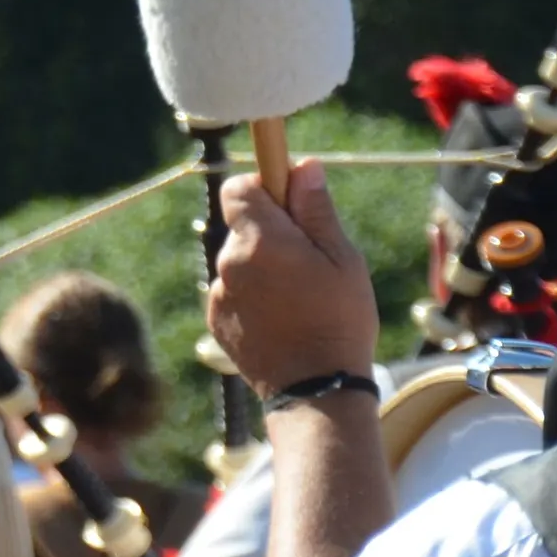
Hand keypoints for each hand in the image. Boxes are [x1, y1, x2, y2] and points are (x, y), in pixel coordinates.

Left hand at [209, 161, 382, 399]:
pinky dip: (252, 294)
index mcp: (259, 241)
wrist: (317, 389)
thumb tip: (302, 166)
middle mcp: (228, 264)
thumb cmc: (339, 319)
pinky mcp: (215, 320)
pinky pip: (232, 291)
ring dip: (262, 266)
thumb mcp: (342, 258)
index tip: (289, 201)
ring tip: (299, 296)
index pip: (238, 187)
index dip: (263, 186)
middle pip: (242, 225)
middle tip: (309, 258)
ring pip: (238, 261)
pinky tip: (282, 317)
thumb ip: (315, 209)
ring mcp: (218, 294)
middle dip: (270, 230)